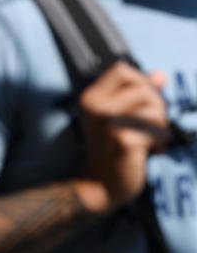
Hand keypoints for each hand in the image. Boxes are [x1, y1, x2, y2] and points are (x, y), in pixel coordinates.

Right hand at [77, 62, 168, 212]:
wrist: (102, 183)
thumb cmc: (112, 147)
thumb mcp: (119, 115)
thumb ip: (138, 93)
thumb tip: (161, 74)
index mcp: (91, 98)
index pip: (121, 70)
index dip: (140, 80)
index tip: (143, 100)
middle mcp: (95, 107)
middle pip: (143, 88)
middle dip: (157, 105)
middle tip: (153, 125)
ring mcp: (107, 124)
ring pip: (153, 108)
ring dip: (161, 125)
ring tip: (152, 138)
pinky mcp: (122, 141)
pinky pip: (157, 130)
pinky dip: (160, 140)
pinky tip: (152, 150)